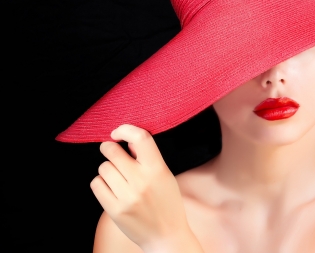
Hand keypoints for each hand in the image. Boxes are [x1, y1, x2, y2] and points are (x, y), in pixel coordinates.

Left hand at [90, 124, 191, 251]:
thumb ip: (148, 158)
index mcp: (158, 169)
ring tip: (118, 178)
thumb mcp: (165, 176)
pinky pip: (96, 184)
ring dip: (108, 170)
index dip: (125, 130)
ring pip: (103, 168)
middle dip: (109, 148)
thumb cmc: (167, 203)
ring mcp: (127, 196)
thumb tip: (127, 141)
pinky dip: (101, 183)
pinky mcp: (115, 210)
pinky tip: (112, 189)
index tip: (118, 133)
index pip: (140, 138)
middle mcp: (142, 181)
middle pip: (112, 151)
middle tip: (112, 152)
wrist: (166, 235)